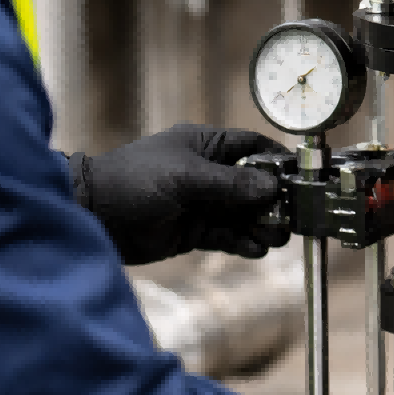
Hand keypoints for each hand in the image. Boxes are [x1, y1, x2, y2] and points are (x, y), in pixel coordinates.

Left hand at [70, 124, 290, 264]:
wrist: (93, 215)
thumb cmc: (134, 181)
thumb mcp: (185, 177)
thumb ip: (230, 183)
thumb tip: (271, 186)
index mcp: (206, 146)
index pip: (252, 148)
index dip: (277, 161)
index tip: (300, 178)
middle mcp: (208, 173)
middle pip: (254, 185)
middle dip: (274, 201)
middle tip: (292, 217)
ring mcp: (201, 203)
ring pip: (243, 214)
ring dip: (261, 225)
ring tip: (276, 237)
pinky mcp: (194, 231)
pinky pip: (227, 236)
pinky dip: (243, 242)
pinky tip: (256, 249)